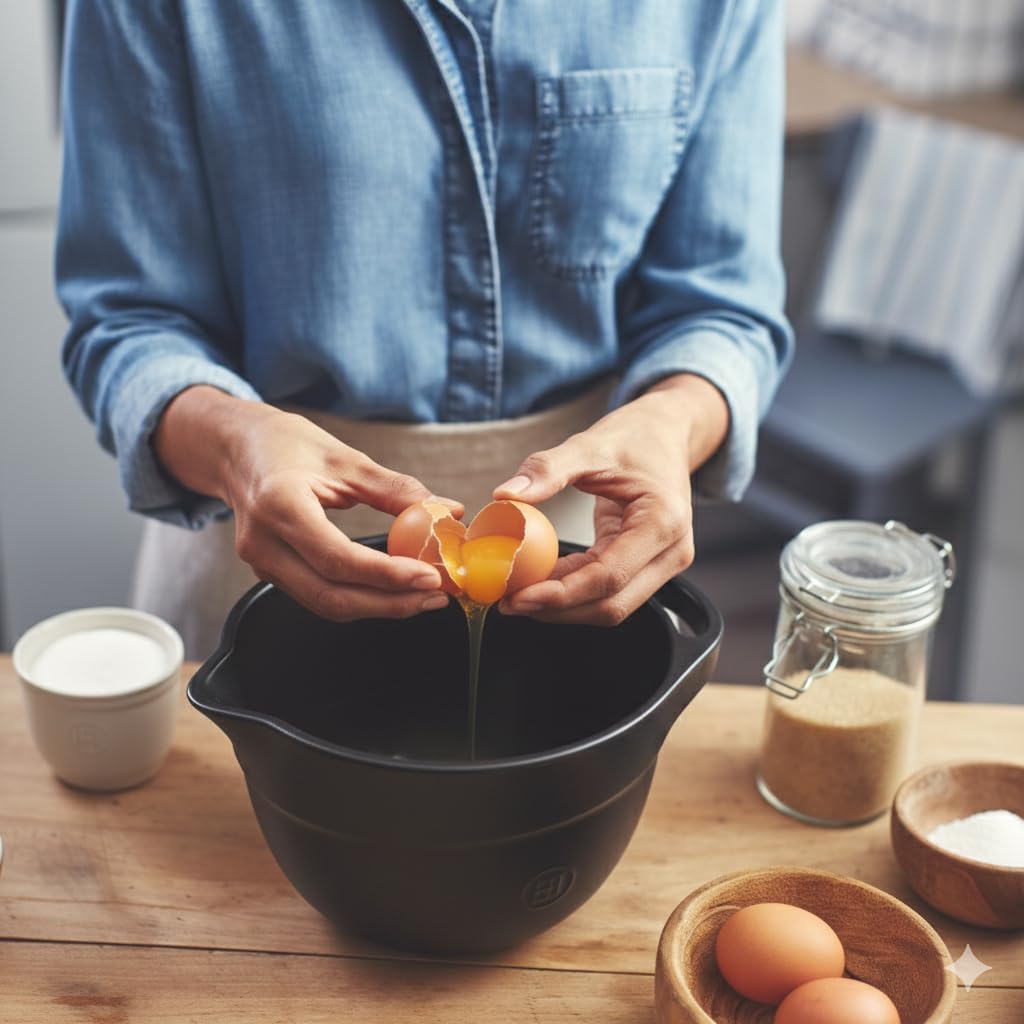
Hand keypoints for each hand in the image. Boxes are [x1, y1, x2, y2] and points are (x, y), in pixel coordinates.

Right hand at [154, 386, 459, 619]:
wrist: (236, 449)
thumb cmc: (285, 445)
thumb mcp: (345, 458)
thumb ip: (396, 488)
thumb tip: (447, 510)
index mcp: (279, 504)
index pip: (337, 558)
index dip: (386, 575)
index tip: (428, 577)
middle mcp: (263, 541)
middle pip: (330, 594)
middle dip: (389, 603)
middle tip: (435, 597)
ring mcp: (261, 562)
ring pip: (324, 603)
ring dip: (378, 607)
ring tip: (423, 598)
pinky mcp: (269, 571)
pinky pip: (317, 596)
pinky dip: (358, 598)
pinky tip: (392, 592)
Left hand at [492, 374, 728, 624]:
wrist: (664, 434)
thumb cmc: (635, 437)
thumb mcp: (589, 445)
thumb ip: (548, 469)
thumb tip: (505, 496)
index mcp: (664, 521)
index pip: (609, 576)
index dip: (562, 594)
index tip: (519, 596)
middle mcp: (671, 551)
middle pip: (611, 603)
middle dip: (558, 609)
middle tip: (509, 602)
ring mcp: (661, 563)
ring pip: (609, 605)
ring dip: (562, 607)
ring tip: (517, 595)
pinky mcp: (644, 565)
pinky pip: (605, 589)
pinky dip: (571, 591)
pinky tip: (537, 583)